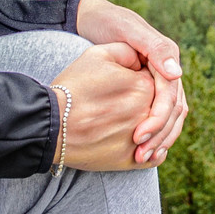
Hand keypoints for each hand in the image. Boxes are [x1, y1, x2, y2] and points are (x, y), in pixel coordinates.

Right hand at [50, 42, 152, 171]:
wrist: (51, 124)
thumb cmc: (72, 88)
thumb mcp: (97, 55)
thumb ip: (127, 52)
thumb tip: (142, 60)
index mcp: (144, 86)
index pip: (158, 81)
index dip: (145, 80)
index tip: (130, 83)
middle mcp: (148, 113)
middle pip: (163, 108)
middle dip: (155, 105)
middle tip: (135, 104)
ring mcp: (142, 139)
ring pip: (163, 134)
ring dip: (159, 131)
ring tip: (142, 128)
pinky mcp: (132, 161)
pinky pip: (155, 158)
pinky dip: (155, 152)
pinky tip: (146, 145)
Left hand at [74, 0, 188, 165]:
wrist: (92, 20)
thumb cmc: (108, 22)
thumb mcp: (127, 30)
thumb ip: (154, 48)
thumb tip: (177, 74)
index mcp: (167, 59)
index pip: (169, 96)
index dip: (157, 118)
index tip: (138, 136)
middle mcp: (166, 73)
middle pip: (173, 111)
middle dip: (159, 135)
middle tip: (140, 155)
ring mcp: (158, 83)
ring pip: (170, 118)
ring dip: (158, 139)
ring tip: (141, 159)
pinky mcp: (147, 91)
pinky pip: (157, 116)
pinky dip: (153, 134)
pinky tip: (142, 151)